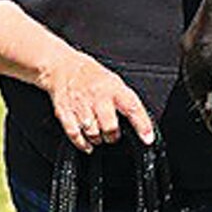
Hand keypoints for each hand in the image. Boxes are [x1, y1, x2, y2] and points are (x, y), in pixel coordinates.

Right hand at [38, 45, 153, 153]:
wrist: (64, 67)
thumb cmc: (93, 77)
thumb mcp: (115, 82)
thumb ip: (125, 102)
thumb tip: (140, 124)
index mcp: (114, 89)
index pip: (132, 108)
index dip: (142, 125)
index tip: (148, 138)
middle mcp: (98, 98)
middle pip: (110, 126)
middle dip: (113, 136)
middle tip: (113, 135)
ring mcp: (80, 106)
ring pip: (93, 133)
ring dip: (98, 139)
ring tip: (100, 135)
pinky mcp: (65, 113)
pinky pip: (75, 134)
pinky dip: (82, 144)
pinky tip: (87, 144)